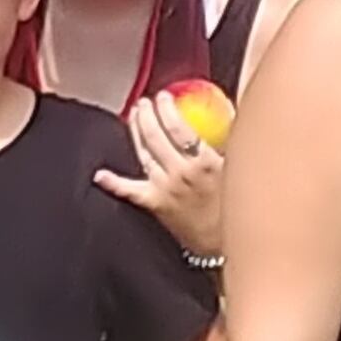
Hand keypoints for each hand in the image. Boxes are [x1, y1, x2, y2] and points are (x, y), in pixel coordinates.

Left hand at [96, 92, 227, 257]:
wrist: (226, 244)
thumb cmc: (237, 204)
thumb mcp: (241, 169)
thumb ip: (233, 142)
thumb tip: (229, 112)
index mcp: (205, 161)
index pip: (180, 127)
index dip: (167, 109)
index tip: (164, 96)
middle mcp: (182, 172)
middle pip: (155, 136)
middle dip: (146, 114)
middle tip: (144, 102)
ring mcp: (165, 188)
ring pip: (143, 153)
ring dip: (135, 131)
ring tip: (133, 115)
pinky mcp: (155, 204)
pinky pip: (130, 191)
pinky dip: (113, 183)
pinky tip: (100, 174)